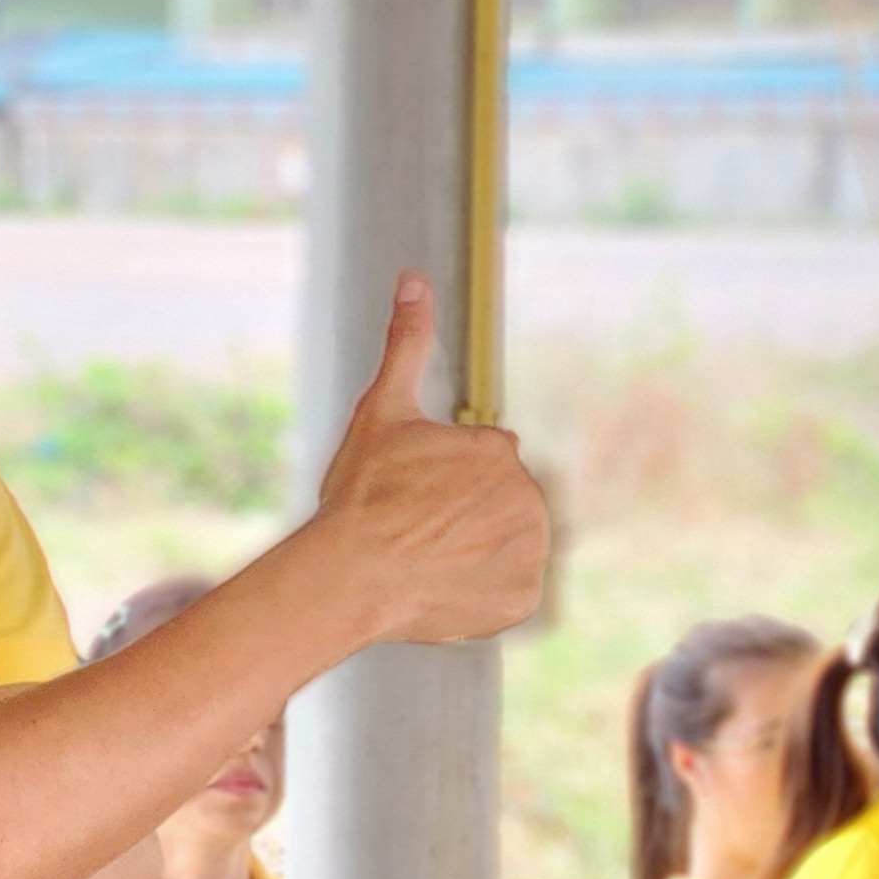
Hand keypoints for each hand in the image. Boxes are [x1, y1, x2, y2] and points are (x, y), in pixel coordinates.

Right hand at [309, 276, 548, 647]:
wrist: (349, 576)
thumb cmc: (361, 495)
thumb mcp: (381, 411)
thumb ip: (407, 345)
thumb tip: (414, 280)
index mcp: (501, 451)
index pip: (481, 466)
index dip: (440, 482)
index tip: (411, 496)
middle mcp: (529, 496)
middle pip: (498, 505)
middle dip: (463, 515)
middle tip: (418, 530)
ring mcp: (529, 550)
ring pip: (507, 544)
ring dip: (477, 551)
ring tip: (431, 558)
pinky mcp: (524, 598)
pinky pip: (511, 591)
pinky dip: (484, 591)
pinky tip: (447, 585)